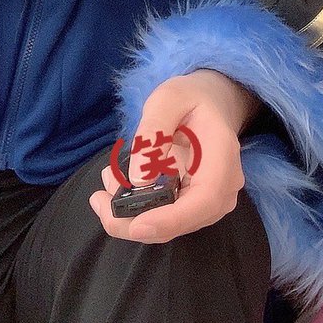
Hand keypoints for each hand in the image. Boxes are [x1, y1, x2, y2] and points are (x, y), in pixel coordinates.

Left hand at [89, 70, 254, 243]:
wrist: (212, 103)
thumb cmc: (191, 98)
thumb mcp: (168, 99)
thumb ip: (153, 132)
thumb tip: (138, 180)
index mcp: (222, 154)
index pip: (205, 199)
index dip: (171, 219)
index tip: (135, 225)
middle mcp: (223, 185)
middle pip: (184, 220)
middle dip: (137, 221)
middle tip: (98, 201)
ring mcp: (211, 199)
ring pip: (171, 225)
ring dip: (132, 214)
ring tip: (105, 184)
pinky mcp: (195, 204)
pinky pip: (166, 217)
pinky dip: (138, 209)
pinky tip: (116, 186)